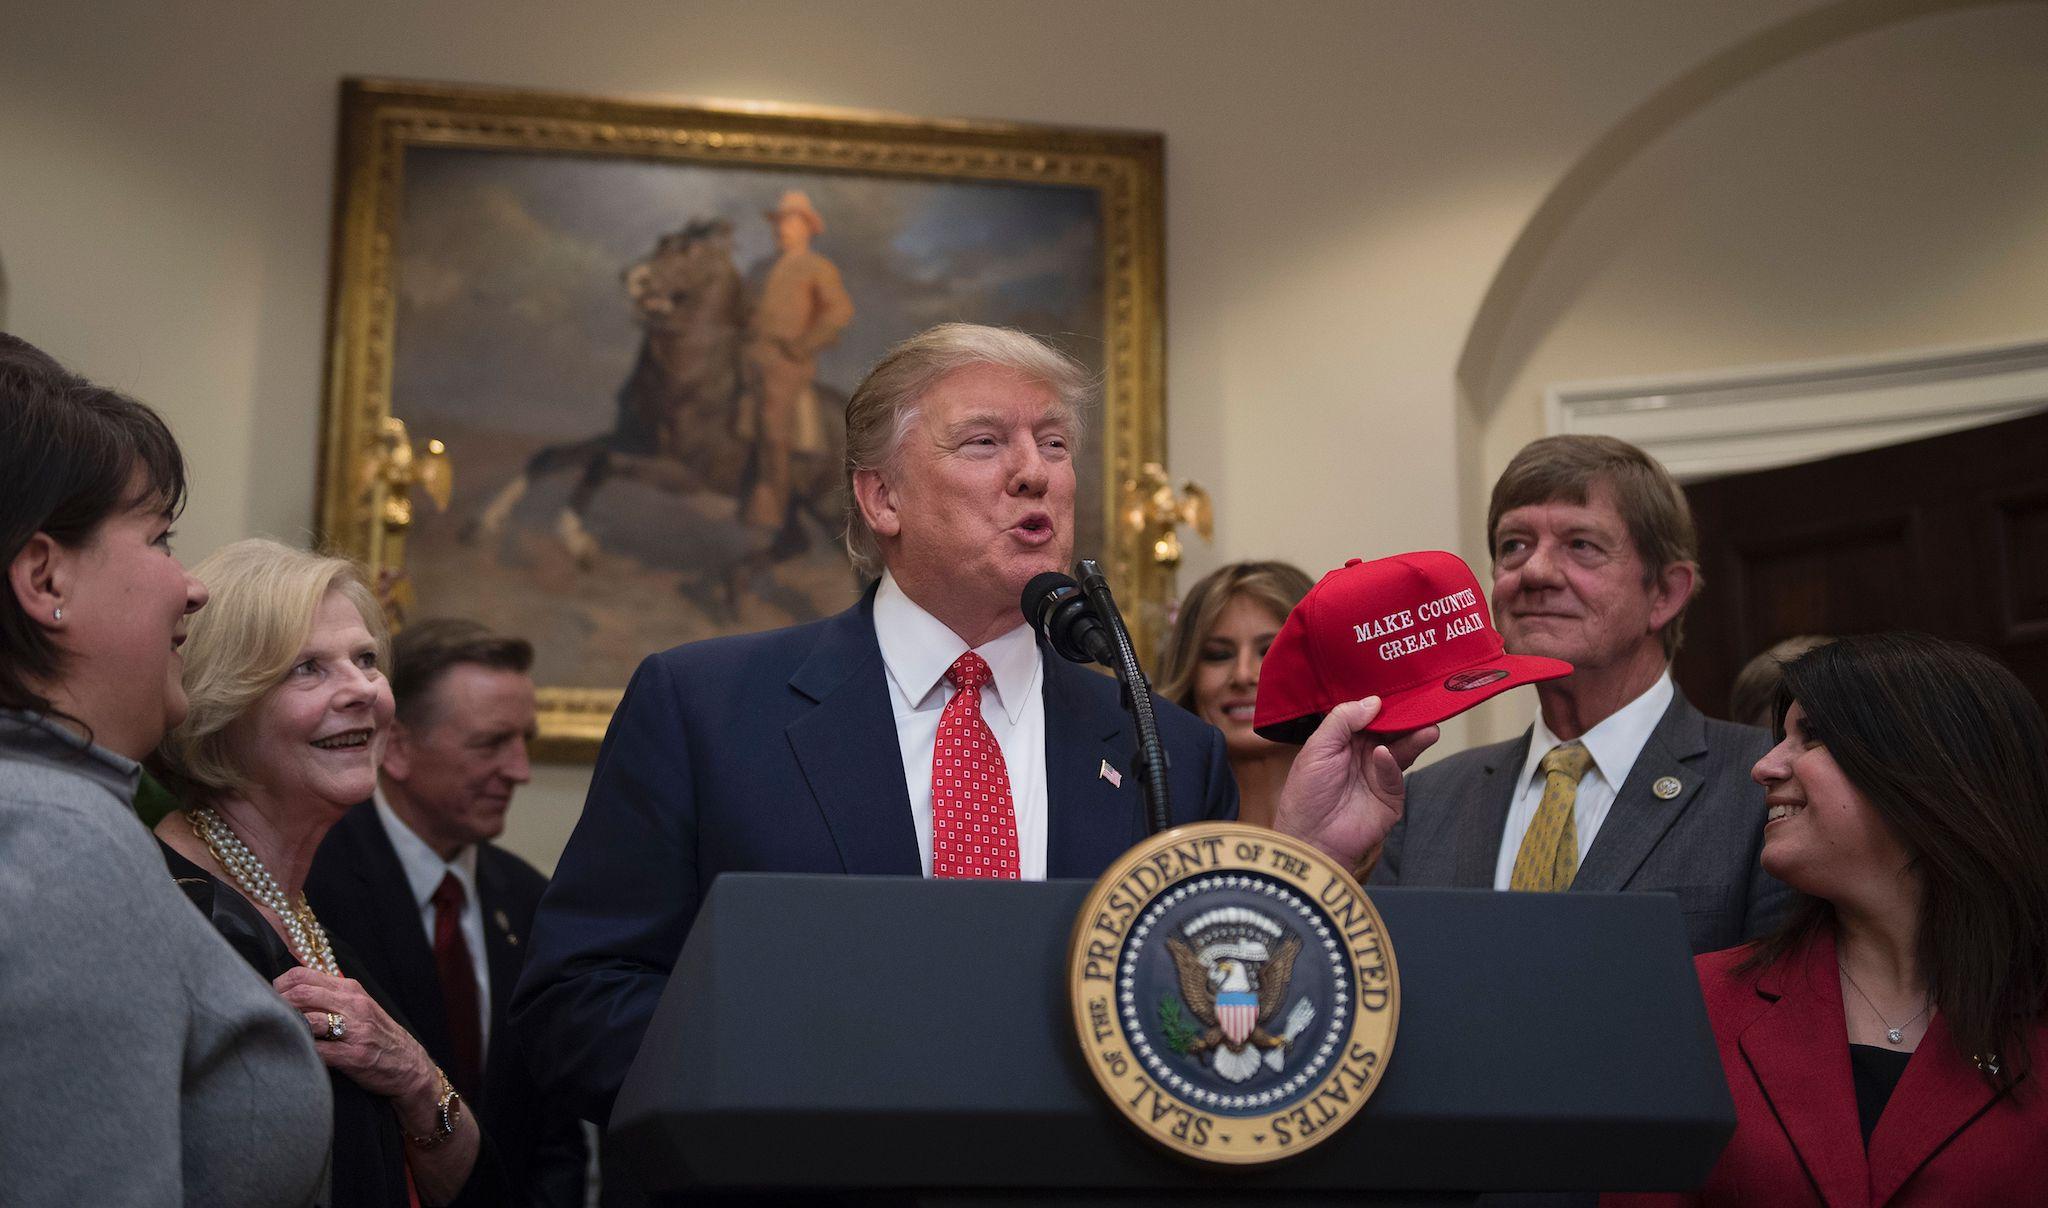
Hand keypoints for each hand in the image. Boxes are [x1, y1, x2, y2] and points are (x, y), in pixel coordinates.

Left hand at [274, 966, 436, 1104]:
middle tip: (267, 1018)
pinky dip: (301, 1051)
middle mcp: (354, 1005)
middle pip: (301, 994)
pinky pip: (318, 1051)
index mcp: (351, 989)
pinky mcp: (355, 1056)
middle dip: (277, 1005)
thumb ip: (330, 996)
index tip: (270, 999)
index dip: (279, 985)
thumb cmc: (377, 1036)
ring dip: (287, 1028)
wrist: (409, 1065)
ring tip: (277, 1036)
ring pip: (307, 1020)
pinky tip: (293, 1054)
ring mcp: (355, 1030)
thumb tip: (291, 990)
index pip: (303, 974)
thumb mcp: (358, 1007)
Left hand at [1271, 696, 1439, 867]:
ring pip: (1402, 749)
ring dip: (1414, 736)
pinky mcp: (1391, 796)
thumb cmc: (1306, 793)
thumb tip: (1373, 701)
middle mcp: (1365, 754)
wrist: (1310, 838)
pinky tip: (1385, 754)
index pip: (1369, 716)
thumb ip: (1342, 721)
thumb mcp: (1317, 748)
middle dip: (1406, 716)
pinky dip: (1391, 762)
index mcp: (1345, 740)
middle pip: (1391, 730)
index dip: (1382, 703)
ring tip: (1428, 724)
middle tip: (1423, 700)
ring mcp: (1380, 774)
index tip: (1398, 686)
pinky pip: (1395, 773)